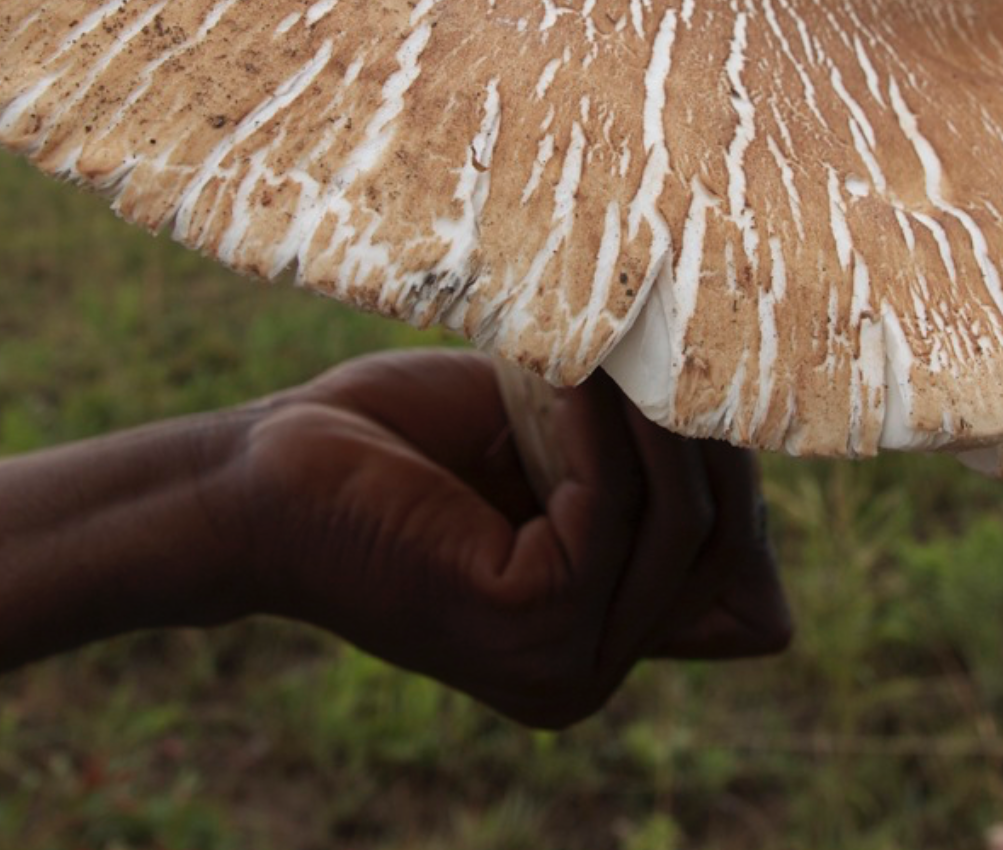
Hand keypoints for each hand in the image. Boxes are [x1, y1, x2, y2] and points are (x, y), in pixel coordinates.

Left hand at [222, 349, 791, 726]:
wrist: (256, 479)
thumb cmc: (387, 450)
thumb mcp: (541, 455)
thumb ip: (632, 472)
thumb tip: (746, 428)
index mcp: (593, 649)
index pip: (743, 592)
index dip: (745, 491)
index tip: (720, 389)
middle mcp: (585, 676)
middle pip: (721, 554)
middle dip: (718, 441)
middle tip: (691, 338)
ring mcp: (561, 662)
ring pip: (678, 526)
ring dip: (664, 415)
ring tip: (638, 327)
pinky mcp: (524, 619)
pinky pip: (610, 505)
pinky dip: (603, 421)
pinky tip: (578, 354)